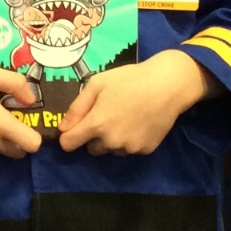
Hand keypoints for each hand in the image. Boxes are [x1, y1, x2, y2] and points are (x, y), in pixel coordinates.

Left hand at [58, 51, 217, 155]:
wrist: (168, 85)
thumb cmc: (130, 79)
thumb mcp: (98, 84)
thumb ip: (77, 108)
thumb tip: (62, 128)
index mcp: (96, 124)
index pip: (69, 144)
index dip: (69, 136)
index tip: (75, 129)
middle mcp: (111, 141)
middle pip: (91, 149)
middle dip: (94, 137)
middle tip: (107, 116)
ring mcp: (130, 148)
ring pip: (111, 150)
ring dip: (112, 140)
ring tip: (125, 117)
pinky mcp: (145, 150)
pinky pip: (129, 149)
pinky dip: (130, 140)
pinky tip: (139, 122)